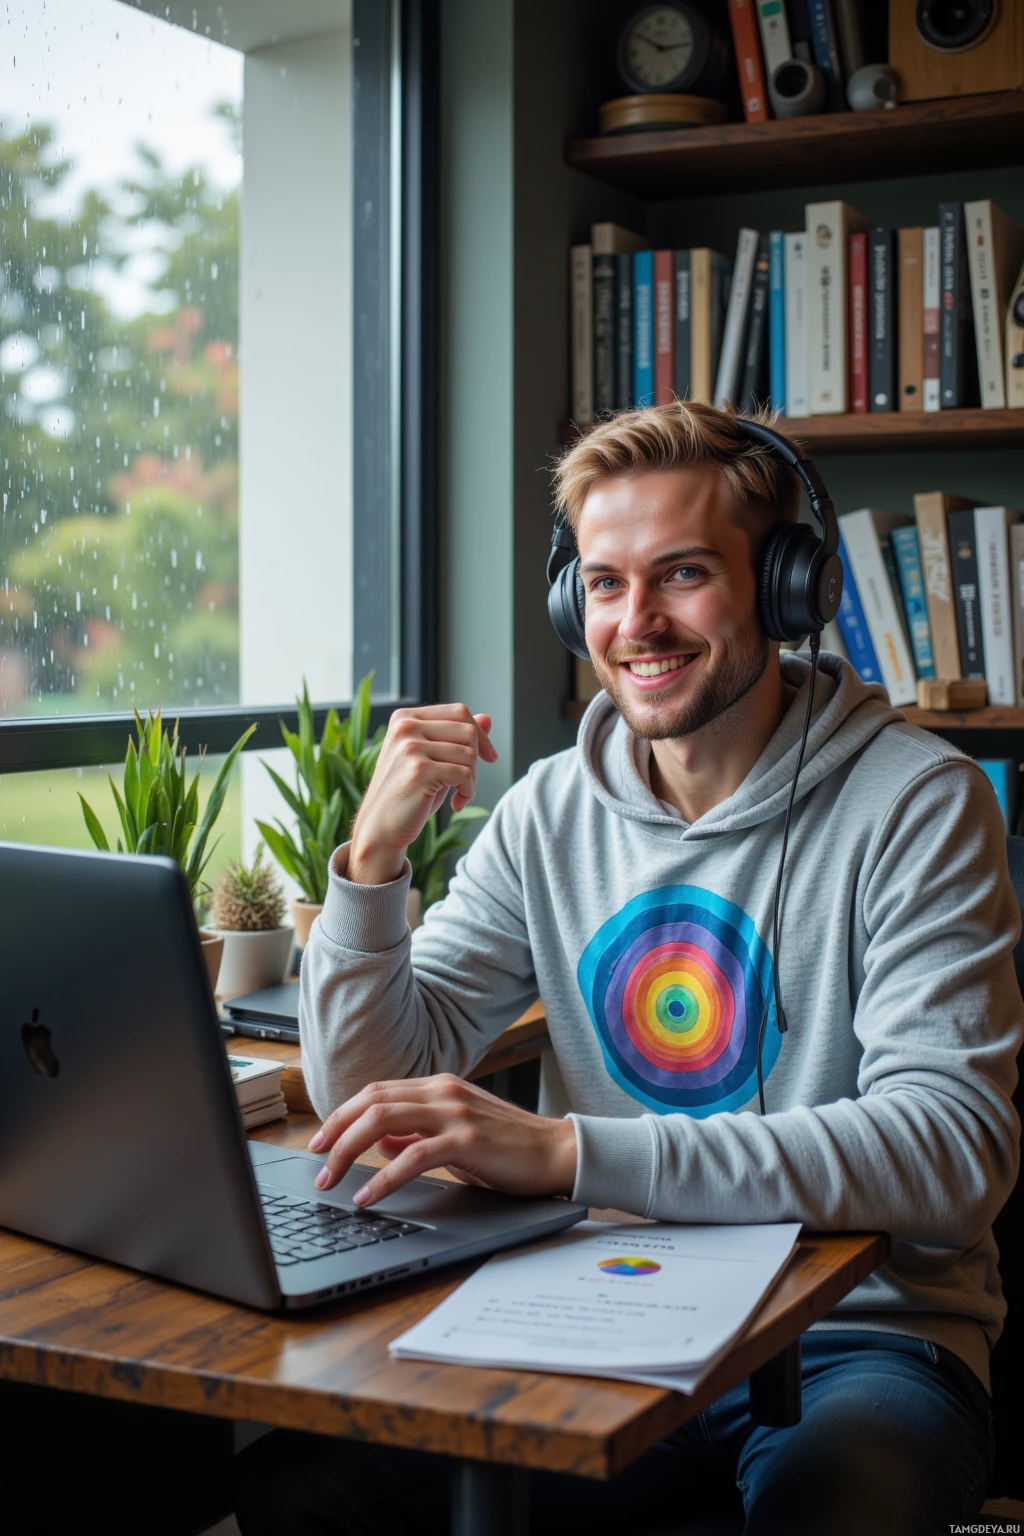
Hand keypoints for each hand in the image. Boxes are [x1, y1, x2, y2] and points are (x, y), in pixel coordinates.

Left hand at [307, 1074, 577, 1206]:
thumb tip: (379, 1142)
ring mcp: (455, 1112)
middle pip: (371, 1102)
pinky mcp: (467, 1139)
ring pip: (383, 1120)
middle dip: (334, 1132)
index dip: (341, 1115)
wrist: (557, 1152)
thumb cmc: (508, 1148)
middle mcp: (442, 1091)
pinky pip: (413, 1155)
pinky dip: (383, 1177)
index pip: (375, 1092)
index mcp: (438, 1086)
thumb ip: (418, 1133)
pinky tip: (368, 1196)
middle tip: (316, 1162)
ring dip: (348, 1152)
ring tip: (331, 1180)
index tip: (319, 1141)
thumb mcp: (455, 1136)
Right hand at [348, 705, 497, 885]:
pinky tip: (456, 804)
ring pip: (469, 754)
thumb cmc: (408, 793)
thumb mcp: (435, 760)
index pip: (459, 711)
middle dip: (476, 760)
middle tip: (466, 783)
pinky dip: (468, 792)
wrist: (380, 827)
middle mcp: (405, 727)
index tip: (489, 757)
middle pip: (467, 732)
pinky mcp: (419, 770)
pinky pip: (464, 775)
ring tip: (458, 794)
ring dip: (472, 780)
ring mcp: (410, 747)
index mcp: (405, 718)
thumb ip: (457, 737)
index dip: (481, 734)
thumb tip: (488, 718)